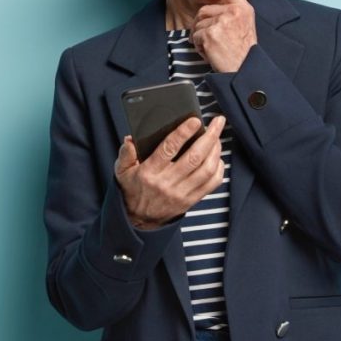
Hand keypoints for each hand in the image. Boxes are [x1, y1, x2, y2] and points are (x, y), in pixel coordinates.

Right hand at [114, 115, 226, 229]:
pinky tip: (218, 158)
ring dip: (216, 151)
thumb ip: (125, 153)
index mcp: (150, 172)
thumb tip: (130, 139)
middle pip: (194, 158)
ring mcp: (181, 193)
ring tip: (217, 137)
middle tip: (217, 122)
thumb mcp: (122, 170)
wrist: (139, 219)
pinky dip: (219, 169)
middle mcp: (167, 183)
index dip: (184, 133)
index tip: (195, 121)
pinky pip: (211, 184)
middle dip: (209, 137)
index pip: (169, 149)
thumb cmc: (133, 189)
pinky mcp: (190, 201)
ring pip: (206, 170)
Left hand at [188, 0, 256, 72]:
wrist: (245, 70)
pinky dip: (199, 47)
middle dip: (203, 26)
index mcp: (242, 7)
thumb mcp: (243, 25)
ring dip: (201, 38)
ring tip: (216, 47)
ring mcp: (222, 21)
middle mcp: (233, 11)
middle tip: (215, 40)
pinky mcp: (211, 33)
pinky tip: (212, 53)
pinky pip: (195, 37)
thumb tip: (210, 8)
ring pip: (198, 24)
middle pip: (204, 11)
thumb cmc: (243, 51)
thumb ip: (230, 12)